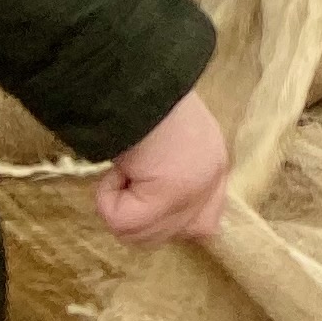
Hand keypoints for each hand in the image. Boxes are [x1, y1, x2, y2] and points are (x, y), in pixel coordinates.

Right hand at [91, 90, 230, 243]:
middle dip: (138, 217)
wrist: (141, 84)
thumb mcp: (172, 137)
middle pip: (167, 236)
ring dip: (119, 204)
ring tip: (125, 167)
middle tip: (127, 179)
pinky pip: (120, 222)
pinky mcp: (163, 200)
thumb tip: (146, 197)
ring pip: (139, 234)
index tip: (146, 203)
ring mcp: (190, 194)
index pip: (205, 223)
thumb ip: (174, 170)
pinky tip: (118, 168)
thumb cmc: (148, 100)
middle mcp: (209, 182)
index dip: (172, 222)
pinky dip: (107, 198)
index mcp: (214, 165)